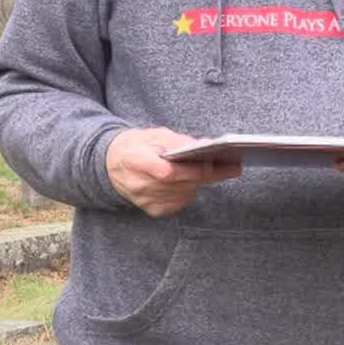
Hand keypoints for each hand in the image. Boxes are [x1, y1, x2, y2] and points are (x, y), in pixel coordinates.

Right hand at [105, 127, 240, 216]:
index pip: (166, 172)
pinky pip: (180, 201)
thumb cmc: (135, 146)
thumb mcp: (153, 134)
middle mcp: (140, 185)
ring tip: (219, 170)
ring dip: (201, 182)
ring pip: (185, 193)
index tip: (211, 163)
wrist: (110, 166)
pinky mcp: (153, 210)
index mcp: (136, 161)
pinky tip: (194, 180)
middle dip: (208, 174)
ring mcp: (146, 201)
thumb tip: (203, 145)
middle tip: (232, 168)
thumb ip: (176, 140)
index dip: (190, 169)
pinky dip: (189, 190)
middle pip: (181, 184)